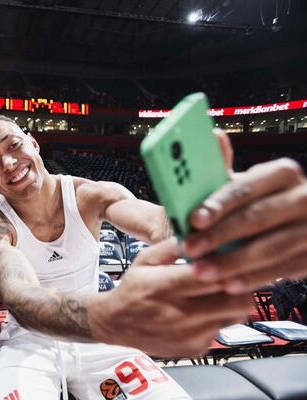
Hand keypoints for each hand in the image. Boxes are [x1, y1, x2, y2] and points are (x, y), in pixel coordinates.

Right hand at [88, 238, 252, 356]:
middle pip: (235, 299)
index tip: (234, 255)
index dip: (230, 265)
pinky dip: (221, 316)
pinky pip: (223, 328)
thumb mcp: (145, 259)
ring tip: (223, 289)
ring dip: (235, 300)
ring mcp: (190, 334)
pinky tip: (207, 308)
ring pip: (236, 315)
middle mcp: (180, 314)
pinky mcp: (196, 347)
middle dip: (242, 283)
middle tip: (237, 272)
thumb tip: (201, 233)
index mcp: (165, 286)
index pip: (213, 276)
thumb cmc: (132, 289)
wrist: (116, 323)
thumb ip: (173, 246)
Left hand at [184, 156, 306, 293]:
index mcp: (280, 173)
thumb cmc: (254, 203)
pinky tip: (230, 285)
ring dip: (233, 262)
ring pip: (270, 247)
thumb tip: (212, 135)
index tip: (193, 219)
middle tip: (190, 250)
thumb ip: (221, 171)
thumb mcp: (240, 186)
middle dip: (219, 236)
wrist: (294, 225)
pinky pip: (283, 269)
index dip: (218, 204)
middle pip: (257, 218)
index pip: (246, 187)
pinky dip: (254, 278)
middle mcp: (302, 197)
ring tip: (202, 272)